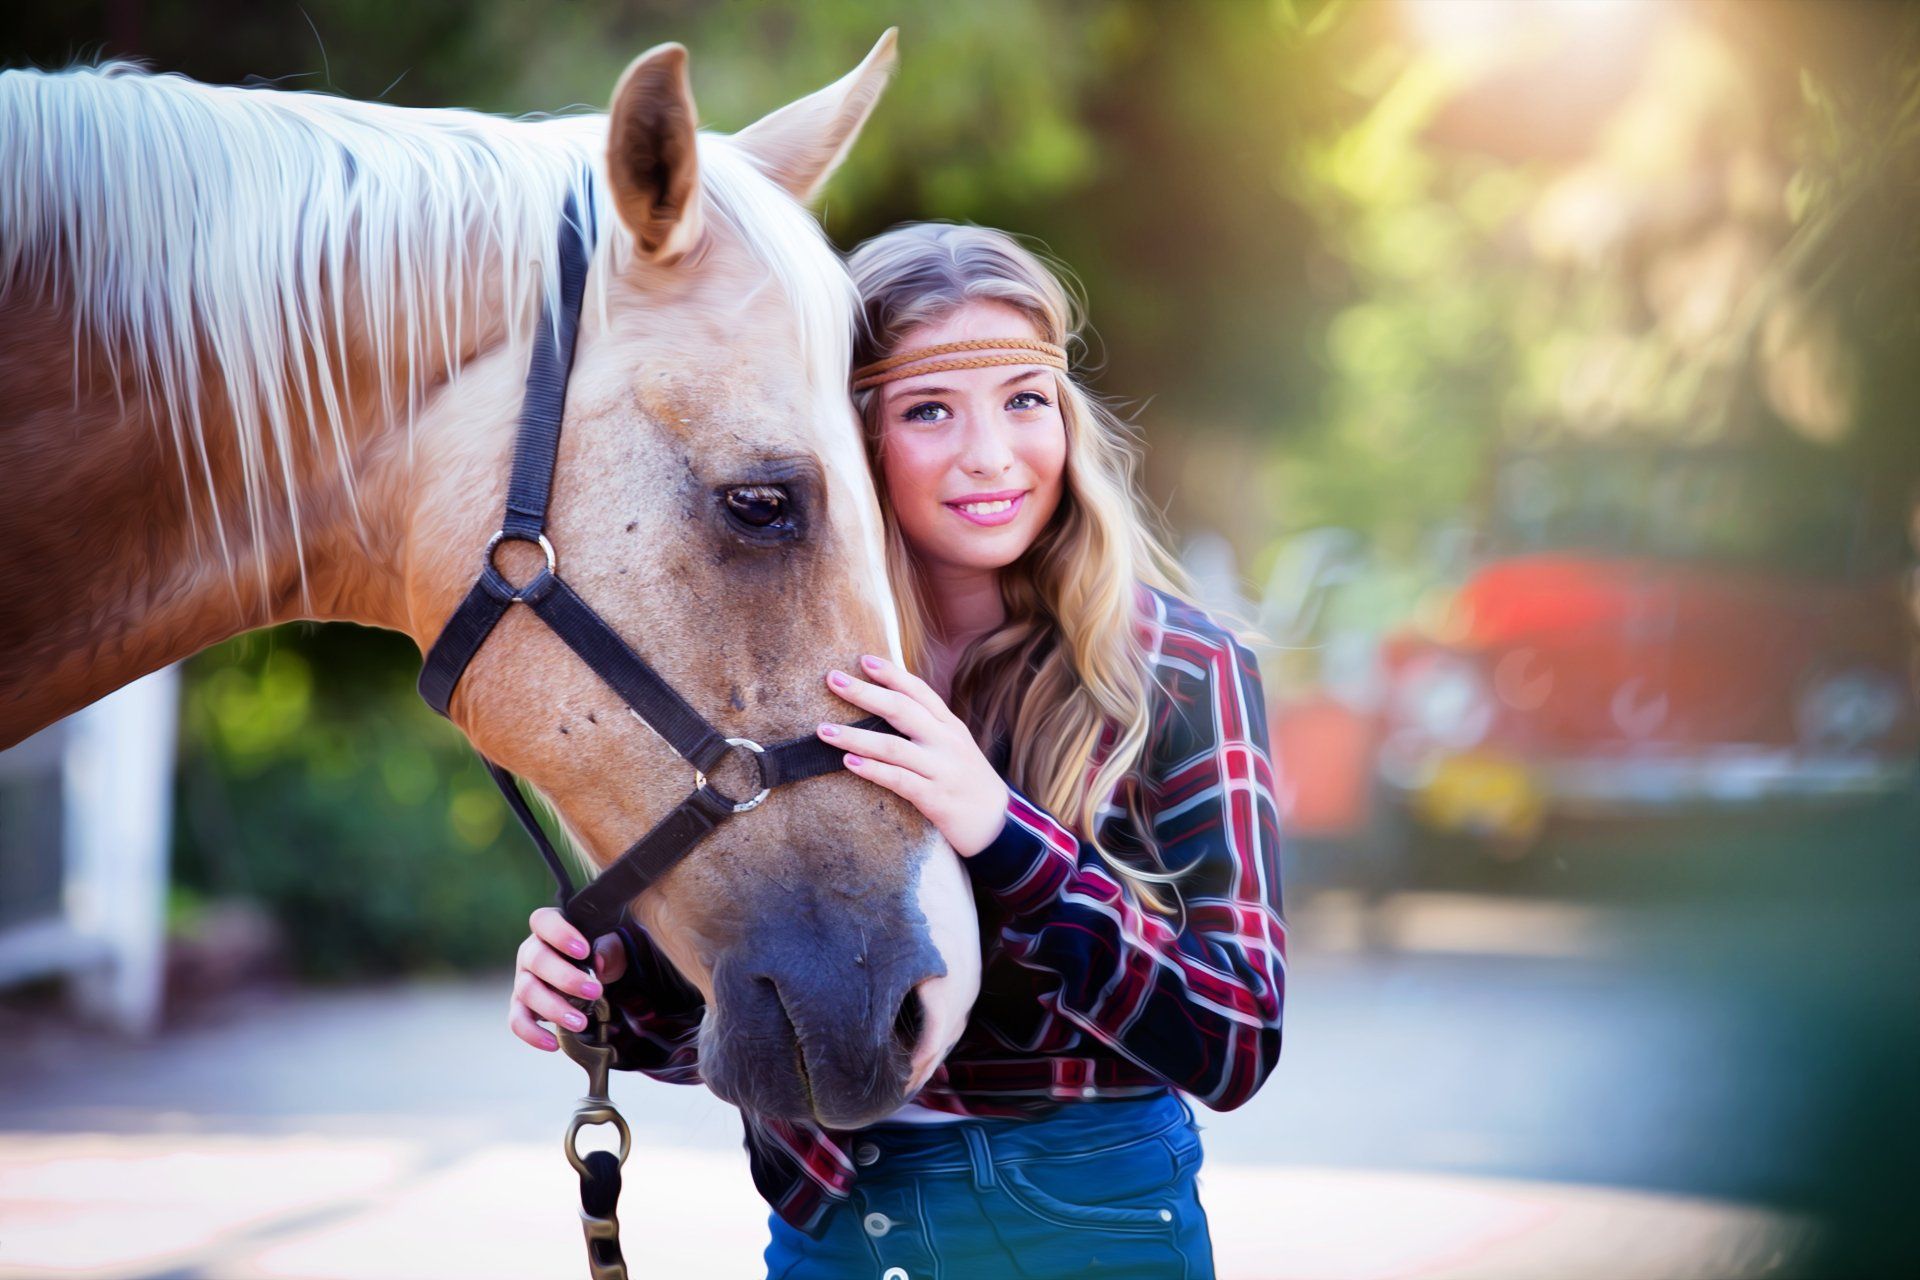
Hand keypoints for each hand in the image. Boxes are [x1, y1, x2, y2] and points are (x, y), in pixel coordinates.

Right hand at [508, 906, 628, 1051]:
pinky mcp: (521, 1006)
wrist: (591, 978)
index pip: (543, 921)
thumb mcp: (612, 946)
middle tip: (595, 991)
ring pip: (527, 990)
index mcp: (549, 929)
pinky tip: (554, 1044)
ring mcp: (523, 979)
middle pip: (536, 959)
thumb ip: (610, 948)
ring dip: (554, 1008)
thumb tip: (598, 962)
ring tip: (581, 1022)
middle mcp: (531, 952)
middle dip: (566, 978)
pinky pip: (518, 1020)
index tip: (583, 951)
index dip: (560, 934)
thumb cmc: (599, 954)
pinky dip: (533, 1034)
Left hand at [819, 653, 1010, 857]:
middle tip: (832, 679)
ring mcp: (942, 769)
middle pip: (902, 710)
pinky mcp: (935, 798)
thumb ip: (928, 727)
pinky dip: (872, 770)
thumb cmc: (967, 782)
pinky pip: (899, 780)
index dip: (891, 674)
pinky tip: (848, 763)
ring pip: (893, 746)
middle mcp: (947, 742)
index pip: (919, 691)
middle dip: (865, 693)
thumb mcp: (954, 747)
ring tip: (824, 730)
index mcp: (950, 726)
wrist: (999, 824)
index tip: (863, 659)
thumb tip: (888, 706)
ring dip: (855, 736)